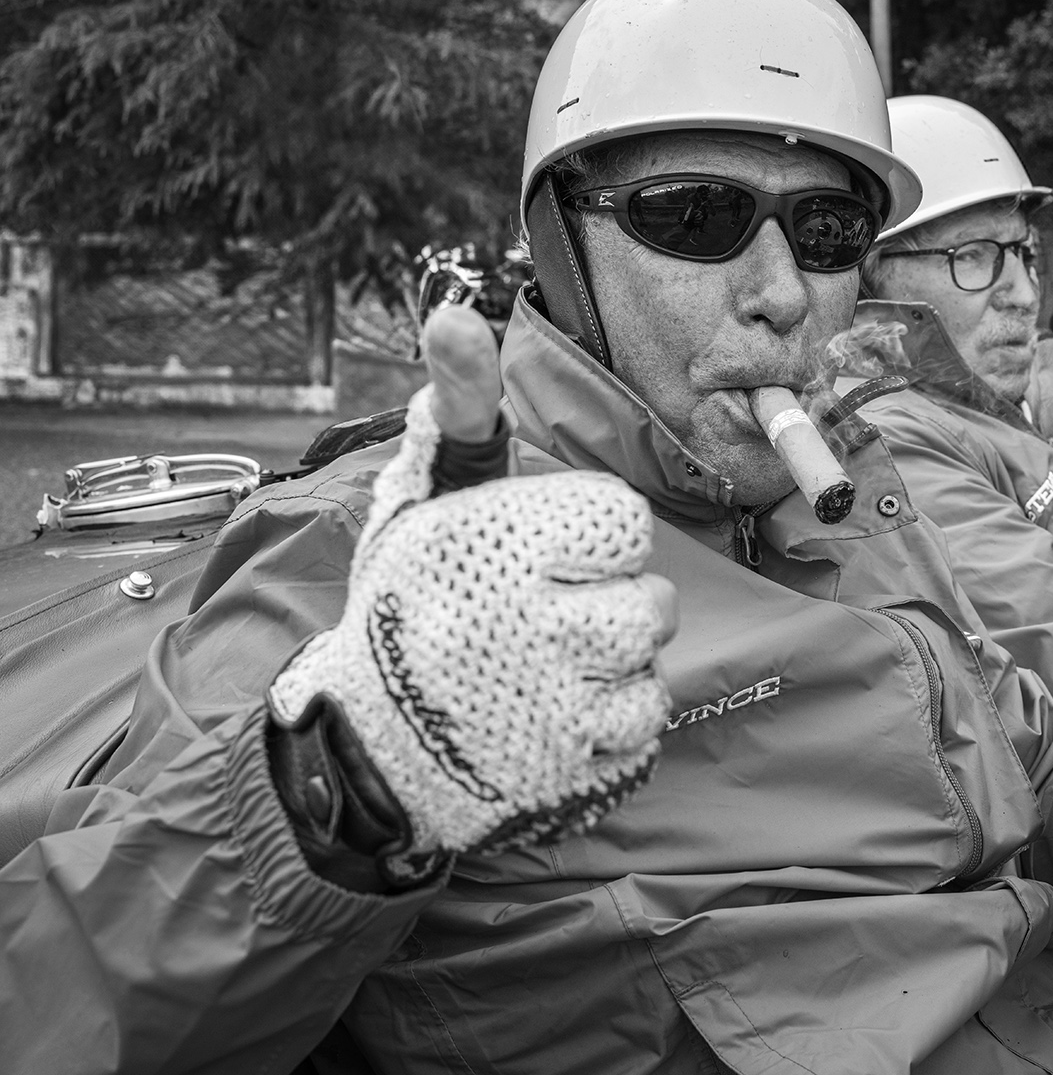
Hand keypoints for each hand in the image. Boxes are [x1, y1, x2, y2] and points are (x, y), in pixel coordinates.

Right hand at [269, 307, 677, 863]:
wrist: (362, 747)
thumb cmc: (408, 608)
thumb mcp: (425, 501)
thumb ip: (457, 410)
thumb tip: (454, 314)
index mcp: (498, 549)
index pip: (626, 525)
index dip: (594, 541)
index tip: (546, 559)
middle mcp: (529, 629)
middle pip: (654, 603)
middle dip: (612, 606)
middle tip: (546, 619)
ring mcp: (552, 711)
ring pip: (652, 669)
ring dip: (616, 670)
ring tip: (550, 670)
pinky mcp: (568, 774)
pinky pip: (644, 732)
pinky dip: (613, 727)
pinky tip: (557, 719)